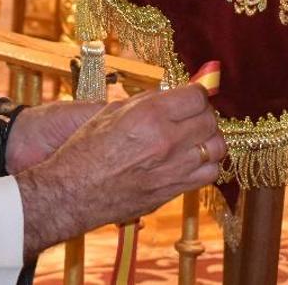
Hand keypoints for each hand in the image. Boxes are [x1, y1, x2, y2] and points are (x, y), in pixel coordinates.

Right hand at [13, 84, 224, 261]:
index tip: (192, 95)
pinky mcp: (172, 192)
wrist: (71, 194)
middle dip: (203, 113)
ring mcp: (172, 169)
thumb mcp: (111, 113)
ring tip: (195, 137)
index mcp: (149, 115)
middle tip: (192, 114)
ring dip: (209, 139)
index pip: (197, 97)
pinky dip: (207, 164)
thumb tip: (170, 94)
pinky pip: (209, 174)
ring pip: (217, 148)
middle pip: (210, 120)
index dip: (196, 93)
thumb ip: (146, 102)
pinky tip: (192, 159)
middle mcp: (166, 141)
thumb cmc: (83, 150)